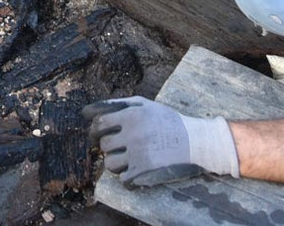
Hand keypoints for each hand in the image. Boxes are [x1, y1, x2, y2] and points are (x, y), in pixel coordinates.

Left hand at [84, 97, 238, 186]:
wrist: (196, 141)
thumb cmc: (168, 121)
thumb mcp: (145, 104)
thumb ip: (117, 104)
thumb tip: (86, 112)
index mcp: (131, 115)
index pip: (98, 123)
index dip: (94, 131)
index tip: (96, 135)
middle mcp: (133, 133)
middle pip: (104, 145)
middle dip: (107, 146)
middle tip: (116, 147)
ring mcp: (138, 152)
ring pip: (110, 163)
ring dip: (115, 163)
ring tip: (125, 159)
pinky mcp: (145, 170)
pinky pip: (123, 178)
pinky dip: (126, 177)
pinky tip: (134, 171)